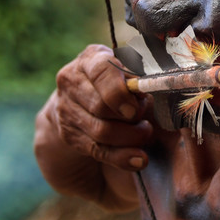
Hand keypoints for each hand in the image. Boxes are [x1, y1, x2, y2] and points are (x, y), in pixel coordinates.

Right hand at [48, 44, 153, 170]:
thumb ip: (139, 75)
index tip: (135, 108)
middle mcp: (71, 82)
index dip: (120, 92)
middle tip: (145, 119)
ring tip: (145, 133)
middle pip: (101, 106)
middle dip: (129, 117)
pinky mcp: (69, 134)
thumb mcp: (127, 69)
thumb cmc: (117, 79)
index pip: (102, 72)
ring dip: (130, 137)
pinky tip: (139, 159)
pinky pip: (98, 150)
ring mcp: (66, 109)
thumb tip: (153, 85)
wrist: (83, 99)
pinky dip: (122, 157)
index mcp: (90, 59)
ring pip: (100, 131)